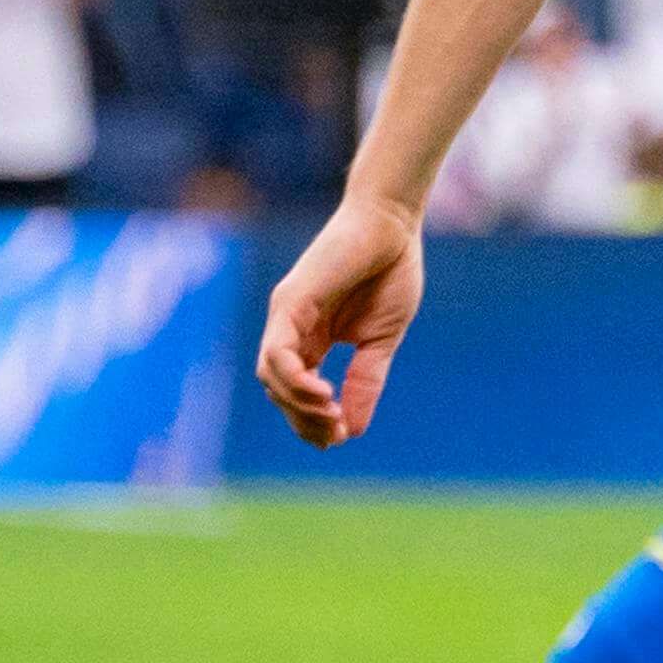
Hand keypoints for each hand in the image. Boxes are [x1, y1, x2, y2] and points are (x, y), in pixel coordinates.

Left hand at [257, 190, 424, 446]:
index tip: (340, 437)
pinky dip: (294, 379)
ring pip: (270, 376)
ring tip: (331, 414)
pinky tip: (323, 392)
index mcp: (311, 339)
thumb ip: (365, 380)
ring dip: (297, 405)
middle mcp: (291, 330)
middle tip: (334, 434)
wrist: (392, 225)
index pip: (295, 391)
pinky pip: (277, 351)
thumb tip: (353, 430)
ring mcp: (286, 315)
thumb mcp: (381, 340)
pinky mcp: (290, 301)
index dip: (312, 421)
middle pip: (277, 390)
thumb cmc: (390, 272)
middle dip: (303, 421)